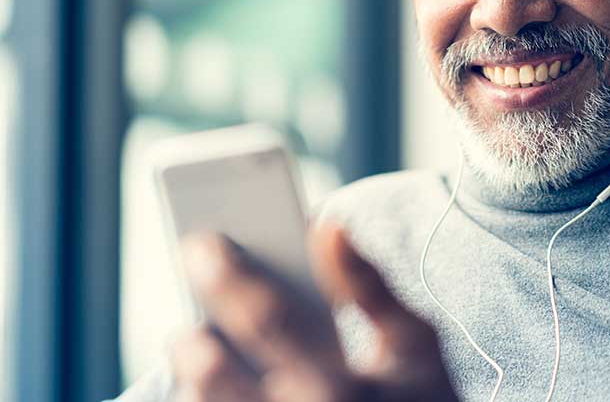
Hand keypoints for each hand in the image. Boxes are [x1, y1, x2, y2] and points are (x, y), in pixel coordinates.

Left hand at [171, 223, 458, 401]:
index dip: (227, 277)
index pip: (268, 321)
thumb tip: (329, 225)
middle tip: (190, 325)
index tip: (200, 243)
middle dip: (193, 343)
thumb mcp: (414, 342)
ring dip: (194, 382)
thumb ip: (369, 285)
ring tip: (199, 360)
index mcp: (340, 386)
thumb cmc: (419, 397)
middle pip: (216, 377)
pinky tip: (211, 389)